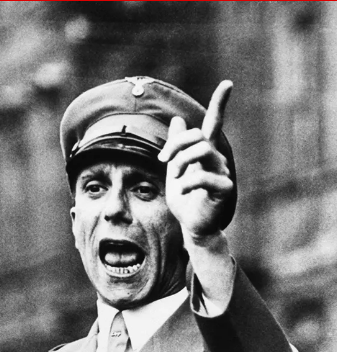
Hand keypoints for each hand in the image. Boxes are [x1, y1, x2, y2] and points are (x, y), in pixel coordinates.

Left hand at [159, 80, 233, 239]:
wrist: (193, 228)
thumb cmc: (186, 202)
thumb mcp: (174, 171)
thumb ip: (175, 147)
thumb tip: (176, 119)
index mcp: (206, 153)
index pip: (213, 124)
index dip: (220, 104)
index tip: (227, 84)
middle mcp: (217, 159)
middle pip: (198, 135)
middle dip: (176, 144)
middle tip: (164, 161)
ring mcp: (222, 173)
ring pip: (202, 151)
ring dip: (181, 161)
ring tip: (175, 178)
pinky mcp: (224, 190)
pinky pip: (204, 177)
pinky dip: (188, 182)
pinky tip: (183, 190)